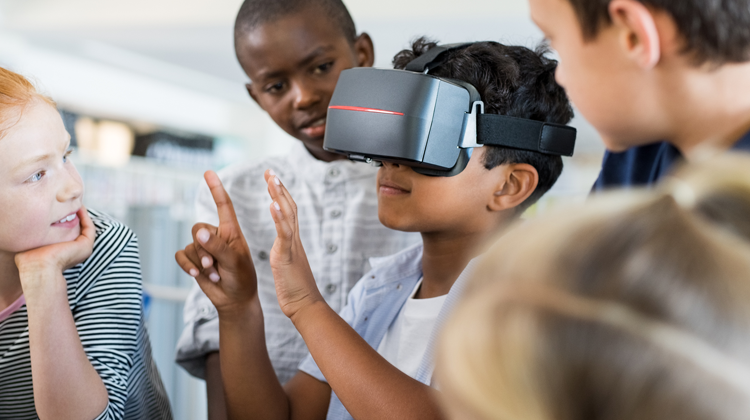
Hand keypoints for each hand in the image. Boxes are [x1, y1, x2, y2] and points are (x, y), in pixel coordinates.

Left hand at [15, 207, 95, 281]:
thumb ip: (37, 235)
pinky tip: (78, 207)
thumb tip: (30, 225)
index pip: (69, 234)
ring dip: (82, 215)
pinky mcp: (86, 245)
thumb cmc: (30, 257)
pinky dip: (85, 217)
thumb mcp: (34, 243)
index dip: (66, 221)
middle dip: (75, 216)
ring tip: (75, 203)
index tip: (60, 209)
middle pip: (78, 230)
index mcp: (65, 253)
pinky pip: (89, 228)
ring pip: (86, 228)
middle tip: (69, 203)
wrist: (38, 266)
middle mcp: (76, 251)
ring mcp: (83, 249)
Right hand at [175, 171, 257, 313]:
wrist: (234, 300)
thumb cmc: (241, 278)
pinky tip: (197, 275)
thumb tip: (198, 232)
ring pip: (190, 244)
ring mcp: (204, 248)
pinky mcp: (193, 260)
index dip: (215, 188)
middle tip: (215, 265)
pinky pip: (181, 255)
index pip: (223, 205)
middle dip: (203, 248)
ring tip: (214, 273)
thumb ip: (217, 246)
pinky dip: (187, 265)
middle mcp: (216, 235)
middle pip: (198, 228)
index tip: (208, 171)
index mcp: (231, 230)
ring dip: (199, 262)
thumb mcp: (234, 261)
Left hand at [264, 169, 323, 320]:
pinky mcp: (287, 256)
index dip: (281, 195)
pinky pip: (284, 233)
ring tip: (271, 179)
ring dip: (279, 195)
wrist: (305, 307)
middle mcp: (294, 241)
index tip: (272, 180)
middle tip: (270, 171)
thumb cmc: (296, 291)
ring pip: (288, 215)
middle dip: (279, 188)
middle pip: (290, 207)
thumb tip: (283, 249)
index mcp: (292, 242)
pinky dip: (279, 217)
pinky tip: (272, 204)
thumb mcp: (288, 266)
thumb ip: (286, 254)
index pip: (288, 213)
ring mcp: (292, 247)